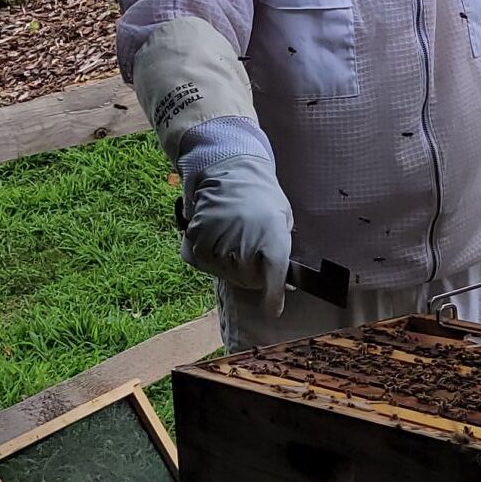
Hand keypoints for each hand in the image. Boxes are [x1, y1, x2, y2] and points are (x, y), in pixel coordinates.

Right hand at [178, 148, 293, 313]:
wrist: (231, 170)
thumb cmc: (262, 198)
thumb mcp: (283, 221)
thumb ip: (282, 251)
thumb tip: (284, 282)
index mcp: (272, 238)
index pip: (273, 278)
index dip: (273, 298)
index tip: (272, 310)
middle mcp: (244, 243)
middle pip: (248, 280)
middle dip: (253, 274)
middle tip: (253, 254)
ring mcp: (218, 243)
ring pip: (225, 274)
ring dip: (231, 265)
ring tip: (235, 241)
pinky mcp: (196, 241)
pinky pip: (204, 263)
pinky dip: (210, 258)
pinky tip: (218, 240)